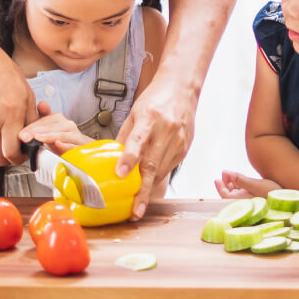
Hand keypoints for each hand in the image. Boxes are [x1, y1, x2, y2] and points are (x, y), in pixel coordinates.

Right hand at [0, 36, 37, 165]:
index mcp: (11, 113)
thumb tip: (35, 139)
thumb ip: (31, 118)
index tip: (22, 154)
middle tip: (12, 150)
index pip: (12, 152)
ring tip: (1, 142)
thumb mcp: (26, 92)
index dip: (19, 158)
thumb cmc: (4, 74)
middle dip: (8, 158)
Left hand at [19, 102, 89, 153]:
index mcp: (59, 120)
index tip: (21, 134)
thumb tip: (41, 103)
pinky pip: (73, 146)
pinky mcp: (81, 147)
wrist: (80, 151)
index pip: (44, 120)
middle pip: (52, 126)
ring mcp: (76, 136)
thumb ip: (43, 119)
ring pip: (62, 134)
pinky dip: (65, 146)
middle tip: (24, 137)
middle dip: (37, 131)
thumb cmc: (63, 142)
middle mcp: (68, 125)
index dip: (32, 127)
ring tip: (38, 137)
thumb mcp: (49, 131)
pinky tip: (57, 144)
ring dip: (49, 136)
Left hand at [116, 76, 194, 219]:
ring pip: (162, 170)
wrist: (182, 88)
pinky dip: (159, 176)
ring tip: (139, 204)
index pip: (138, 140)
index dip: (129, 159)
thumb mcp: (135, 112)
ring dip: (150, 188)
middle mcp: (166, 129)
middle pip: (152, 164)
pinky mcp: (185, 147)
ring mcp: (178, 140)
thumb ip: (126, 136)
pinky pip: (169, 167)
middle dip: (143, 190)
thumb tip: (113, 159)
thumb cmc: (156, 98)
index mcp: (149, 117)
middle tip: (134, 211)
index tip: (119, 174)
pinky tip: (151, 181)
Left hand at [215, 170, 281, 198]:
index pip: (224, 196)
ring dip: (232, 184)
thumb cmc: (272, 196)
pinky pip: (242, 193)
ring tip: (231, 174)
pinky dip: (239, 186)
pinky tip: (240, 179)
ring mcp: (249, 202)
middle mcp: (243, 204)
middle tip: (225, 172)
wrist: (288, 203)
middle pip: (228, 195)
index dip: (219, 187)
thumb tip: (225, 172)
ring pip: (235, 193)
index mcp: (241, 203)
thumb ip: (240, 179)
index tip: (216, 178)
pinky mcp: (254, 200)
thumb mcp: (256, 185)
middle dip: (225, 183)